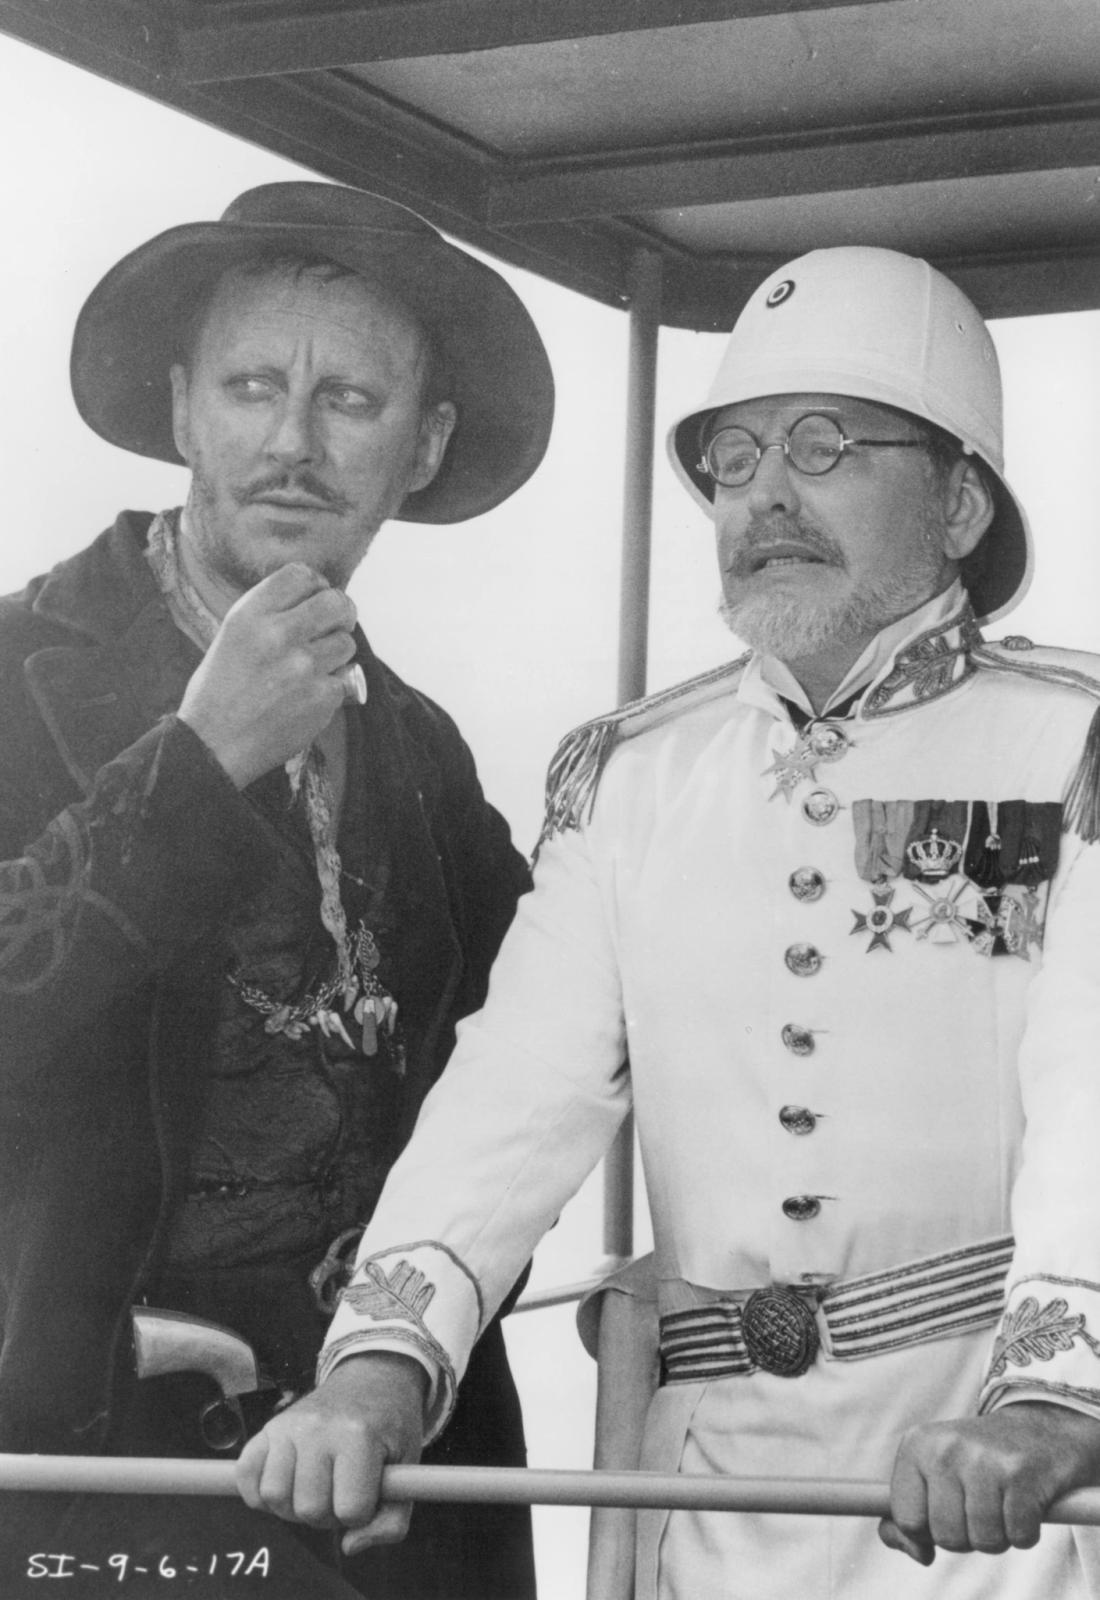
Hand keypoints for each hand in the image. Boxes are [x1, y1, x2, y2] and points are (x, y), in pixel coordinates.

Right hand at [177, 563, 358, 787]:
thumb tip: (315, 598)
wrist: (213, 745)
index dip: (315, 585)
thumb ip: (269, 614)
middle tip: (336, 624)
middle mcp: (278, 634)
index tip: (315, 598)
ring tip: (313, 668)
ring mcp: (303, 666)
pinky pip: (345, 678)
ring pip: (346, 642)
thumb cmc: (219, 692)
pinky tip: (308, 697)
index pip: (300, 574)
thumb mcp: (232, 637)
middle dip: (342, 612)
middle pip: (336, 602)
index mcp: (250, 615)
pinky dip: (332, 687)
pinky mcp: (322, 697)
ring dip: (337, 652)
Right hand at [236, 1354, 427, 1555]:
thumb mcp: (408, 1470)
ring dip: (294, 1506)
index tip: (369, 1492)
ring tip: (315, 1488)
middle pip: (309, 1509)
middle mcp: (319, 1427)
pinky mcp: (269, 1427)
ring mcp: (289, 1425)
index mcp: (359, 1436)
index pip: (351, 1509)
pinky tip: (287, 1485)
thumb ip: (392, 1522)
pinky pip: (247, 1475)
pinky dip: (260, 1492)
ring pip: (274, 1496)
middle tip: (340, 1491)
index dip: (362, 1514)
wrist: (371, 1381)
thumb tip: (349, 1546)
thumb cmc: (389, 1430)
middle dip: (328, 1514)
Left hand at [880, 1401, 1099, 1564]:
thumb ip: (906, 1518)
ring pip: (983, 1540)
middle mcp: (945, 1448)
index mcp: (915, 1446)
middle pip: (946, 1536)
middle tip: (979, 1508)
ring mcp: (983, 1459)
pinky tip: (1023, 1505)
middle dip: (966, 1536)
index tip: (945, 1514)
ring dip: (997, 1536)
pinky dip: (1024, 1533)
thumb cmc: (976, 1465)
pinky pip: (1018, 1536)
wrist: (1035, 1430)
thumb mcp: (931, 1476)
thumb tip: (919, 1553)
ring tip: (1001, 1505)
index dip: (928, 1532)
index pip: (907, 1520)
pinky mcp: (1021, 1474)